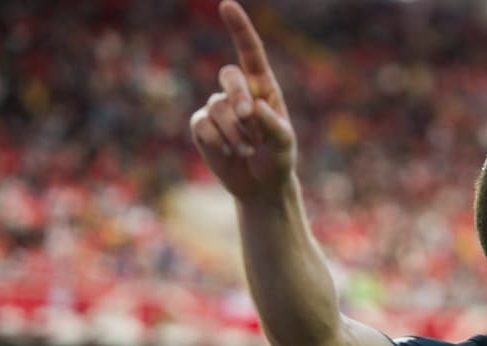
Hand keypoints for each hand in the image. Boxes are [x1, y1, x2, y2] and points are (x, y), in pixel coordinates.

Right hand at [190, 1, 295, 199]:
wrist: (262, 185)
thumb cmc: (278, 158)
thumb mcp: (284, 143)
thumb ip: (272, 124)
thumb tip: (251, 107)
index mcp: (263, 87)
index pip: (250, 52)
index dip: (239, 29)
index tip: (227, 6)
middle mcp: (238, 92)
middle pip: (229, 76)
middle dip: (238, 96)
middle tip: (250, 118)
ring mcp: (217, 108)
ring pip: (218, 107)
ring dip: (236, 133)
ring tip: (249, 150)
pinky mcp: (203, 126)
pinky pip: (203, 125)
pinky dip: (219, 141)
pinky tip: (231, 153)